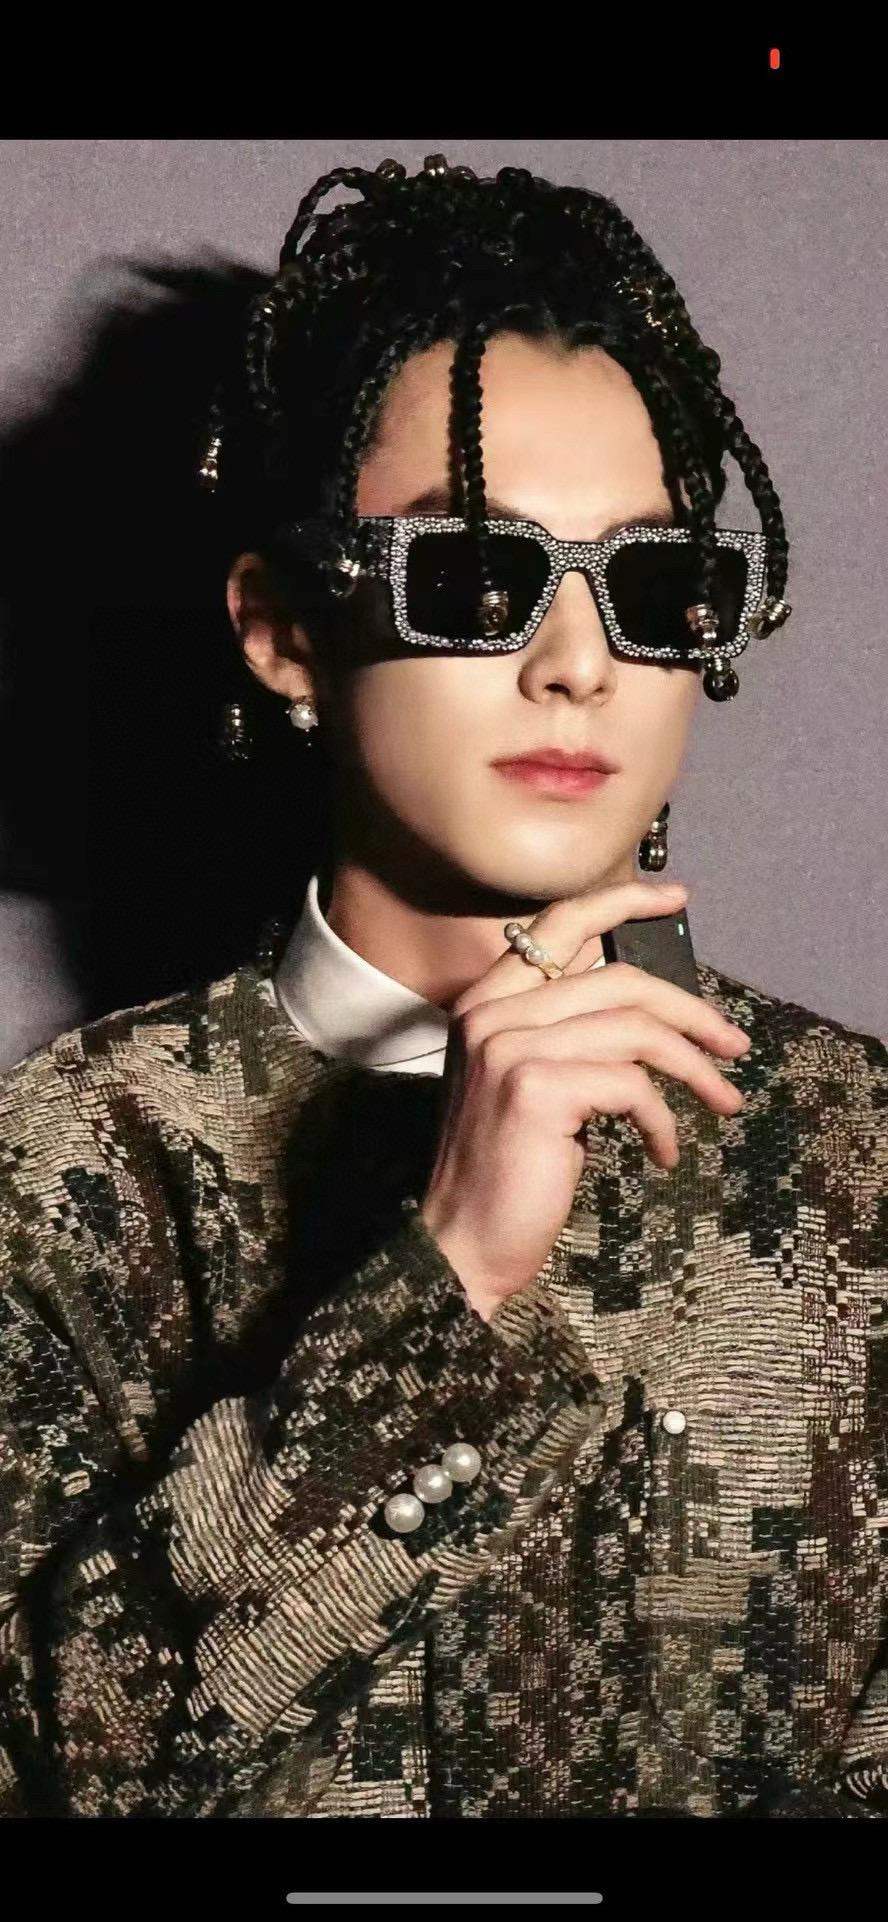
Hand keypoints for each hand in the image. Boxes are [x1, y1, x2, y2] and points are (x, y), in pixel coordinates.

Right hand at [419, 879, 750, 1319]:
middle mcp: (490, 1013)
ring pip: (635, 1030)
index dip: (622, 902)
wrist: (464, 1241)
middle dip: (690, 1012)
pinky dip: (661, 1121)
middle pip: (619, 979)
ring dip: (693, 1070)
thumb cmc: (507, 1168)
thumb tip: (635, 989)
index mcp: (485, 1001)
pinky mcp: (536, 1088)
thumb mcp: (528, 1080)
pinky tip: (661, 1151)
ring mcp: (509, 1047)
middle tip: (733, 1045)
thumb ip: (564, 1025)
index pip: (558, 924)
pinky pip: (631, 1085)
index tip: (676, 897)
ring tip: (721, 1101)